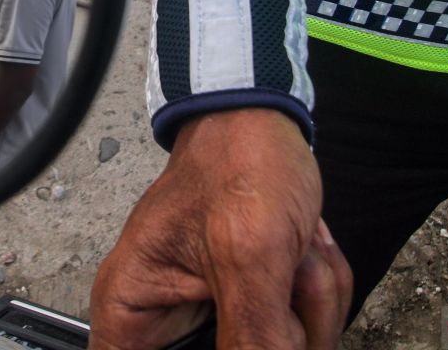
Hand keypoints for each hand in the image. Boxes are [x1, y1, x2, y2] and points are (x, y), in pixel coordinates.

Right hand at [89, 109, 350, 349]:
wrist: (263, 121)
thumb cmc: (236, 161)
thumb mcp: (248, 252)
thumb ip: (252, 336)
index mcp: (131, 315)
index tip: (239, 336)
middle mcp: (162, 325)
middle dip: (277, 335)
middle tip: (281, 288)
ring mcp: (213, 321)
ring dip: (308, 312)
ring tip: (294, 255)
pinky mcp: (250, 312)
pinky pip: (298, 338)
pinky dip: (316, 301)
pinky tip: (302, 258)